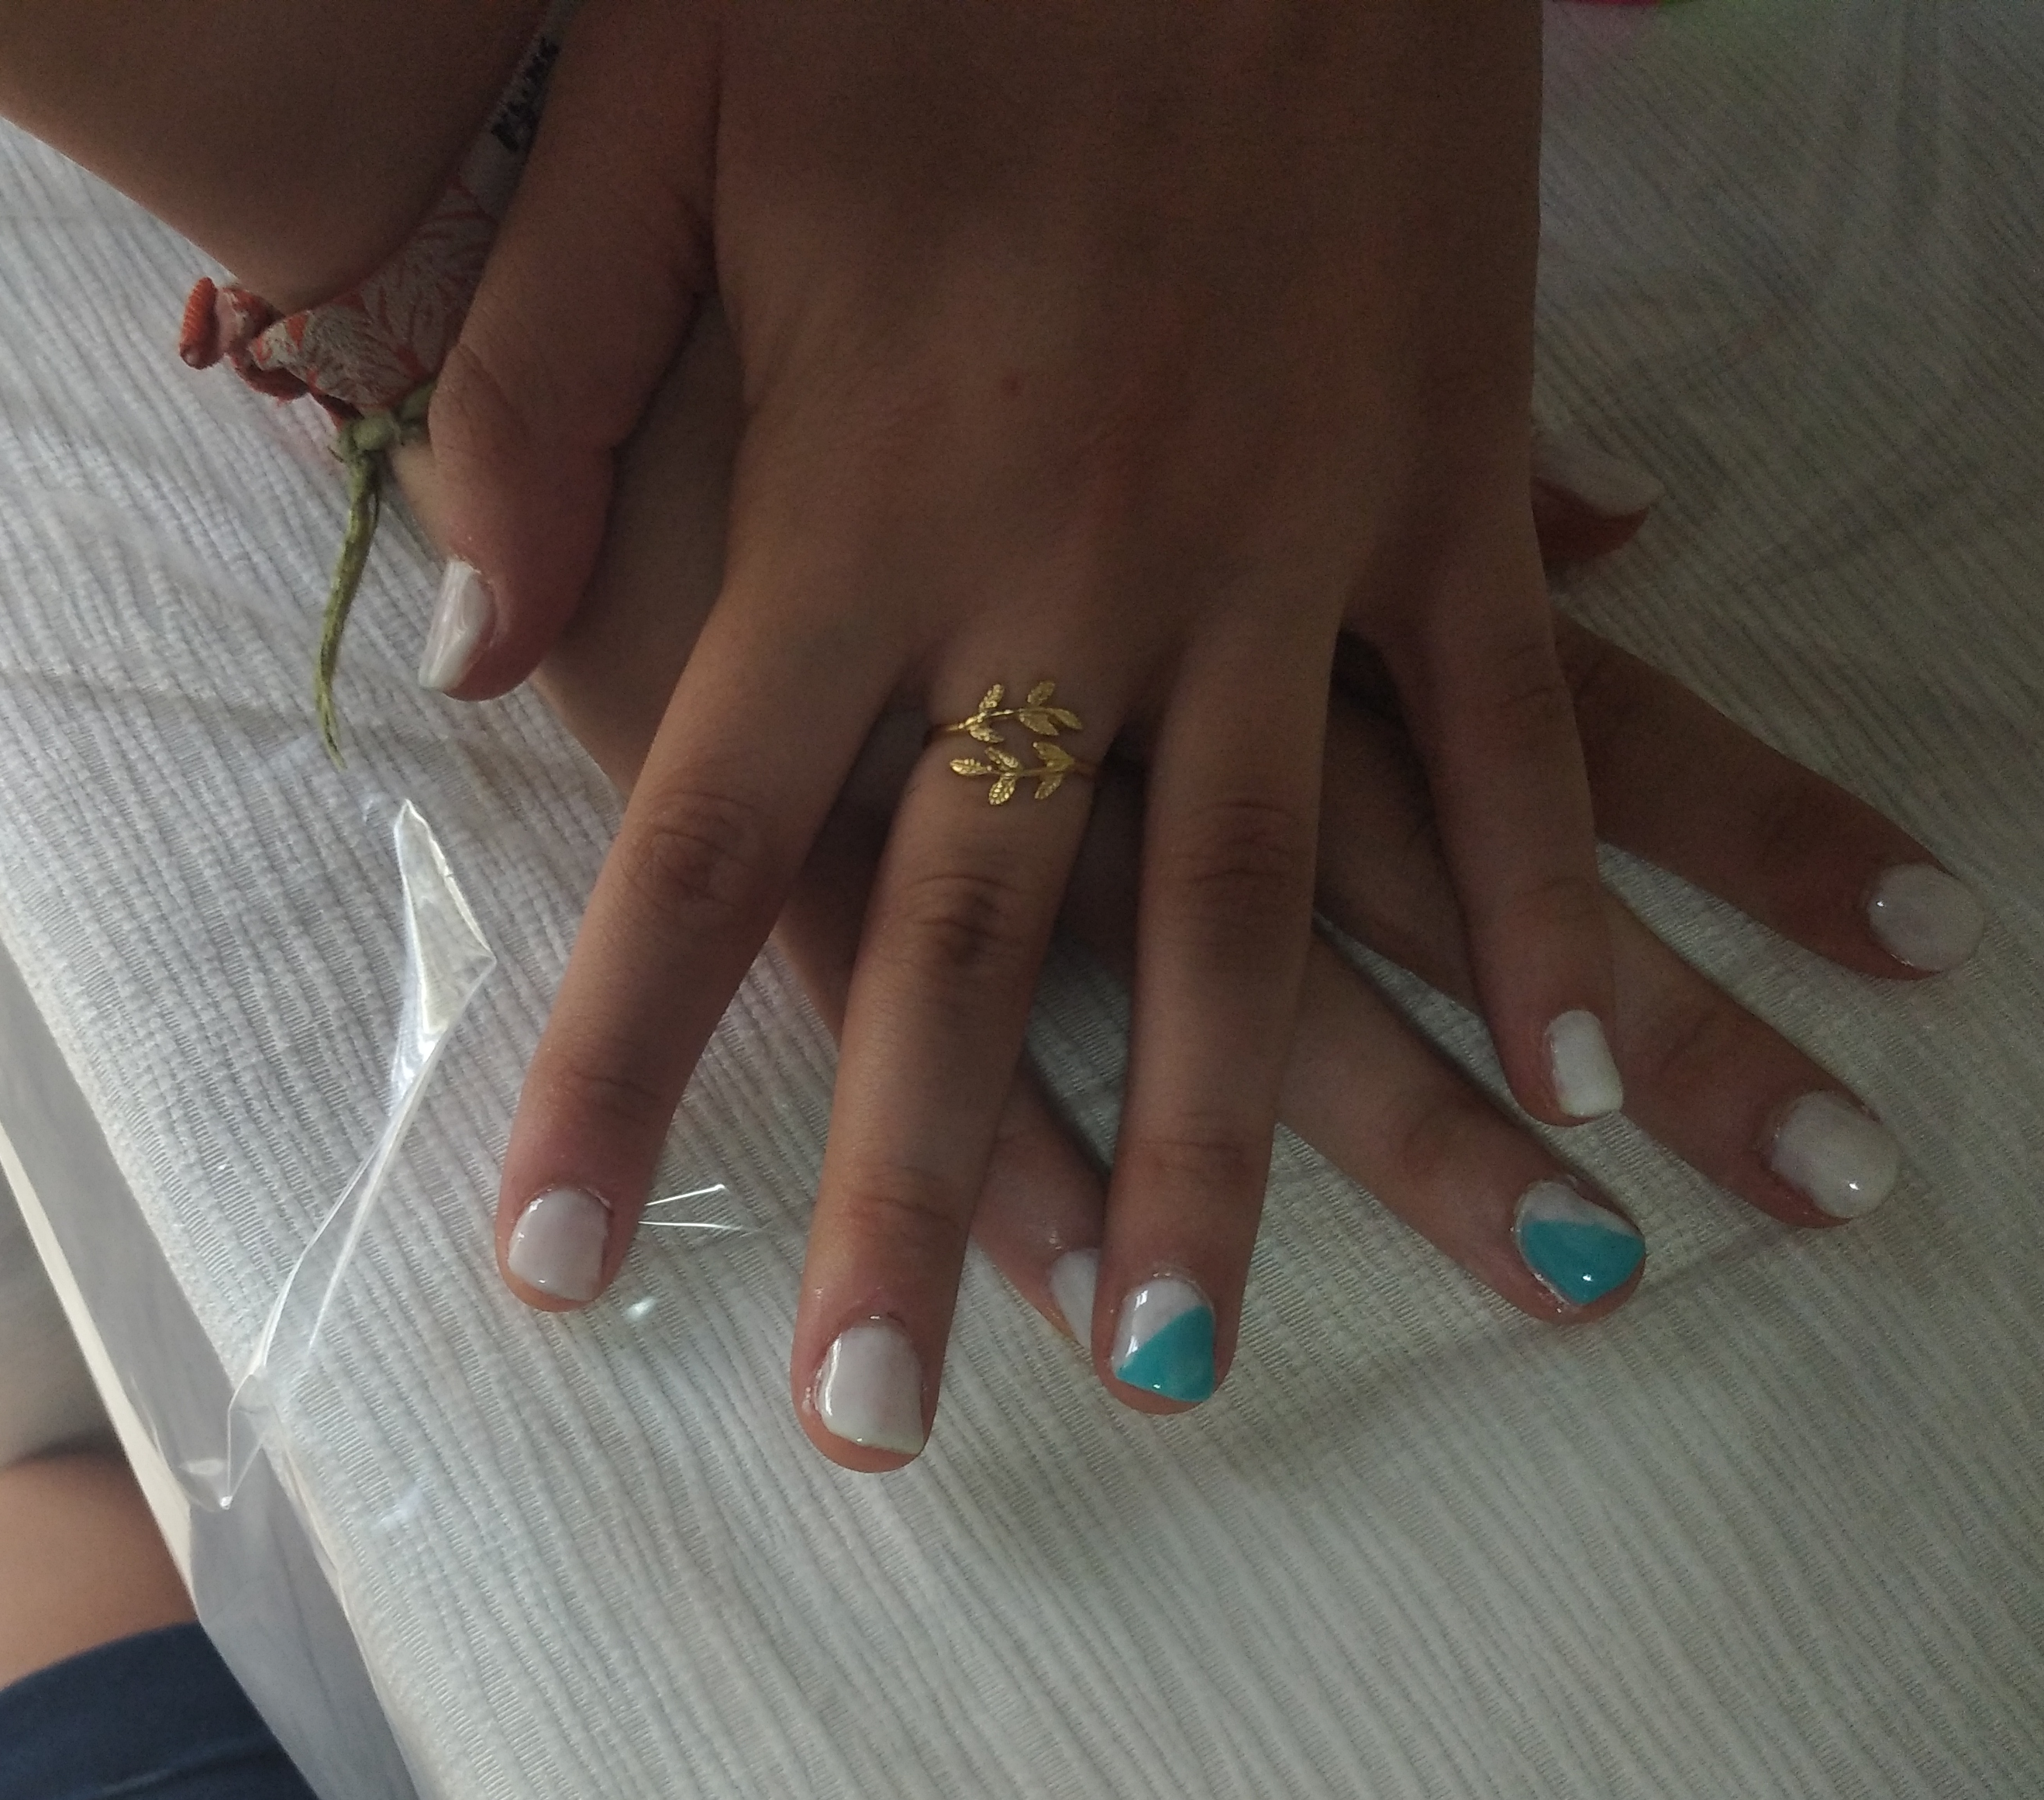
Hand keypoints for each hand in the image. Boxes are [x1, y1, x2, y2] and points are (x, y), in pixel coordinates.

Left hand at [426, 0, 1619, 1451]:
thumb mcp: (650, 120)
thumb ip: (541, 396)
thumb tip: (482, 653)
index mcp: (842, 513)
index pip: (686, 852)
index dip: (613, 1072)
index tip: (552, 1275)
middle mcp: (1047, 578)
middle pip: (963, 949)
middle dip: (910, 1201)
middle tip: (874, 1425)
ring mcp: (1266, 541)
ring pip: (1240, 905)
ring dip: (1224, 1150)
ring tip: (1183, 1364)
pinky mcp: (1439, 474)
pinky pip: (1508, 740)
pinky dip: (1539, 918)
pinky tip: (1561, 1092)